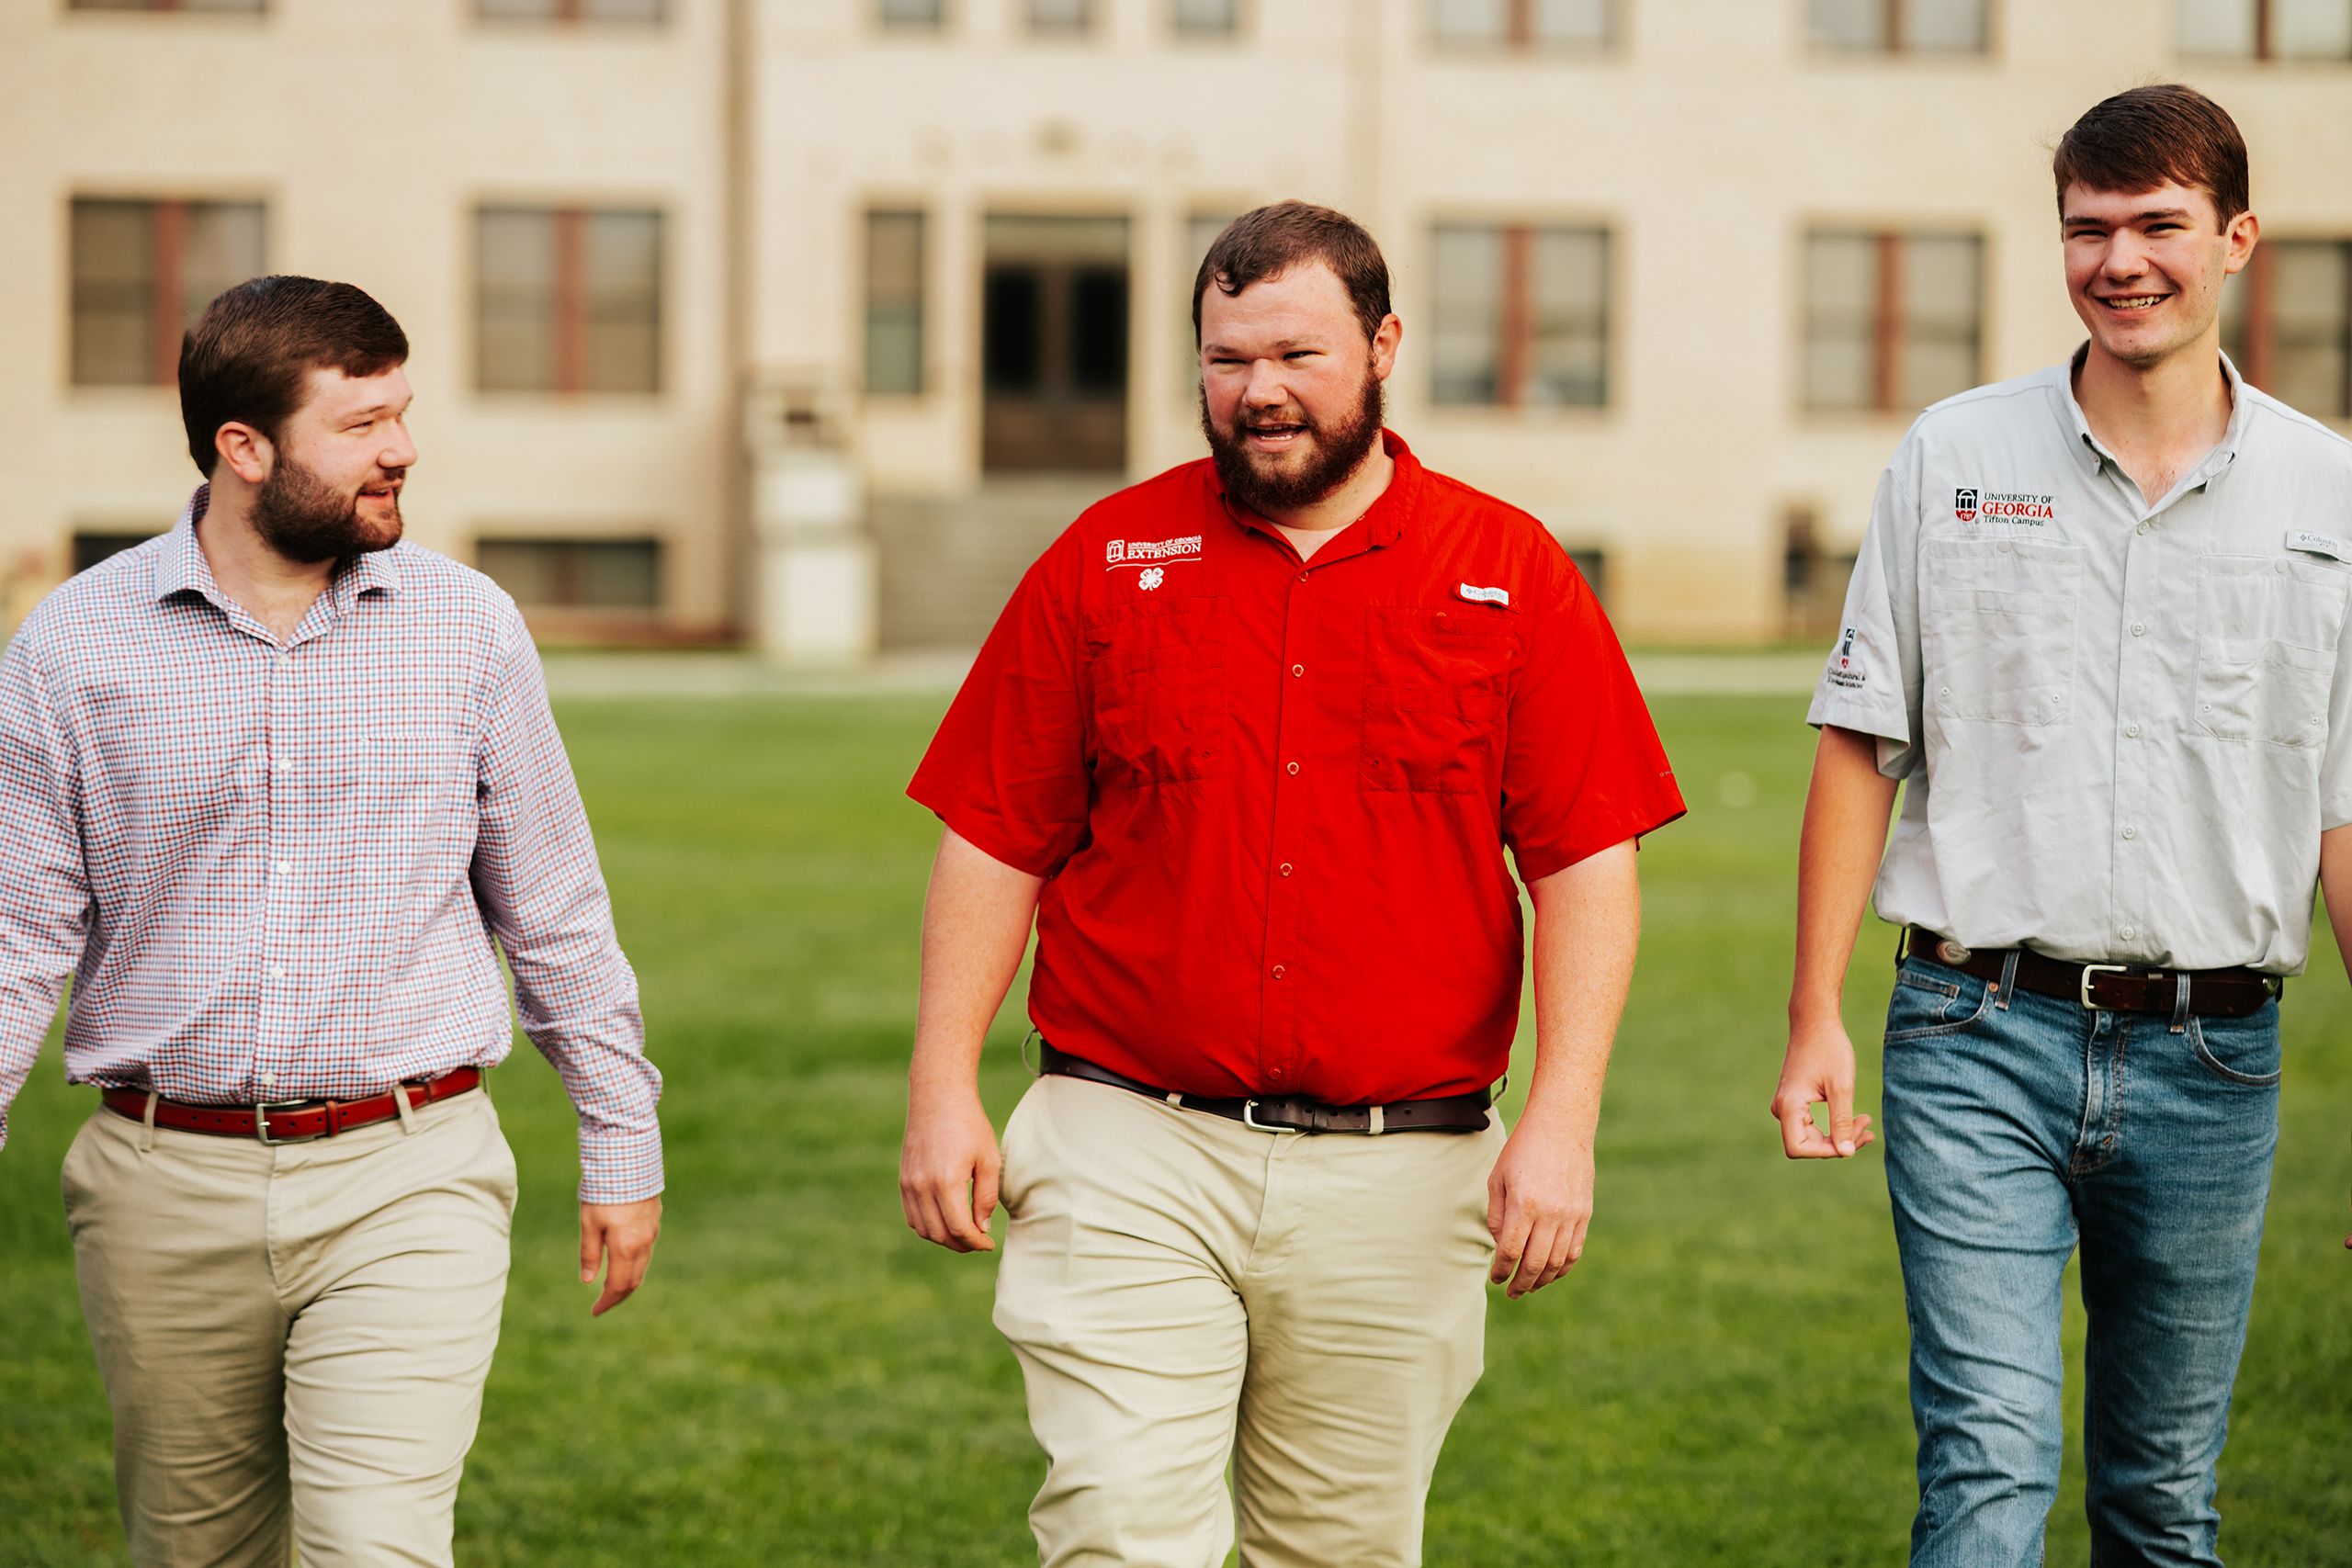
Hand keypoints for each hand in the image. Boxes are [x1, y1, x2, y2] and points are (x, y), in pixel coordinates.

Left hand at [579, 1196, 661, 1316]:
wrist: (631, 1162)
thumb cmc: (604, 1192)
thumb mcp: (589, 1223)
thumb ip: (590, 1253)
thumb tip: (587, 1281)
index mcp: (625, 1248)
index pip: (618, 1286)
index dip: (606, 1302)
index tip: (594, 1311)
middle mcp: (643, 1244)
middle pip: (634, 1281)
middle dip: (618, 1296)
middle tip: (602, 1304)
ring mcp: (651, 1233)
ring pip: (642, 1267)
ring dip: (628, 1281)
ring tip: (611, 1286)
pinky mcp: (654, 1222)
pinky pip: (646, 1252)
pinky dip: (635, 1265)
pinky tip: (623, 1261)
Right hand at [900, 1082, 1001, 1252]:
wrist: (939, 1097)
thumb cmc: (969, 1125)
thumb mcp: (988, 1159)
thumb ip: (986, 1197)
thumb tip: (981, 1228)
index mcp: (946, 1182)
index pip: (959, 1229)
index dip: (976, 1243)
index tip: (988, 1244)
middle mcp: (922, 1187)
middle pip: (939, 1234)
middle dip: (961, 1244)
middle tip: (978, 1241)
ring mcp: (909, 1184)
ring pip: (923, 1229)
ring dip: (943, 1237)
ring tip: (964, 1232)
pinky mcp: (903, 1179)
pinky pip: (912, 1215)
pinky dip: (928, 1225)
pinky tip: (945, 1219)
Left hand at [1486, 1112, 1594, 1298]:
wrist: (1561, 1125)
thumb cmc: (1523, 1149)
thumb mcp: (1498, 1178)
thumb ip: (1498, 1215)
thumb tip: (1502, 1246)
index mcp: (1524, 1204)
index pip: (1511, 1251)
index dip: (1501, 1270)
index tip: (1495, 1278)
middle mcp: (1550, 1213)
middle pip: (1535, 1264)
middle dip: (1521, 1284)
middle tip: (1512, 1292)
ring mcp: (1571, 1215)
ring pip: (1557, 1263)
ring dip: (1541, 1280)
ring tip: (1529, 1286)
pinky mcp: (1585, 1214)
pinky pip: (1574, 1251)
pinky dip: (1562, 1268)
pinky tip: (1550, 1272)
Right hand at [1773, 1013, 1875, 1158]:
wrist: (1815, 1023)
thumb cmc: (1828, 1050)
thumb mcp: (1841, 1088)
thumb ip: (1842, 1122)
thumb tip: (1846, 1154)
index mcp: (1789, 1106)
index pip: (1799, 1148)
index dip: (1826, 1151)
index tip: (1852, 1139)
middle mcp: (1782, 1110)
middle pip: (1808, 1144)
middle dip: (1839, 1142)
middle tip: (1868, 1128)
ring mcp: (1787, 1107)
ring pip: (1812, 1137)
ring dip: (1840, 1134)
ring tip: (1866, 1121)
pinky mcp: (1795, 1103)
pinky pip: (1813, 1125)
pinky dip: (1835, 1125)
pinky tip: (1857, 1118)